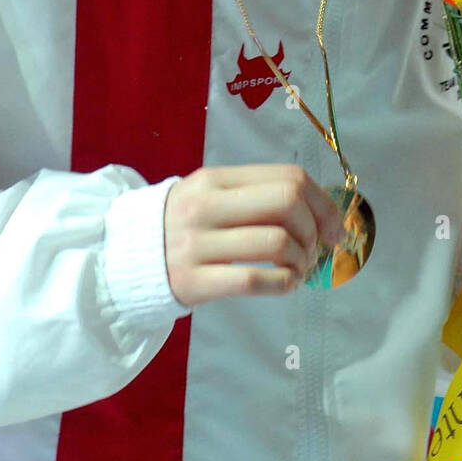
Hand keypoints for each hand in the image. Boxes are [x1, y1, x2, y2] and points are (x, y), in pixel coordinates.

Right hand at [164, 164, 345, 307]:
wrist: (127, 259)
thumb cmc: (184, 225)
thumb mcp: (213, 195)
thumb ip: (258, 195)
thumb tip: (323, 211)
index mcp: (215, 178)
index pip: (287, 177)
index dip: (322, 201)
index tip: (334, 225)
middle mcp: (206, 205)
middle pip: (286, 202)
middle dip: (314, 228)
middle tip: (316, 247)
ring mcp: (197, 244)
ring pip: (276, 243)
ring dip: (301, 259)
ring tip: (298, 268)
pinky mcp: (194, 281)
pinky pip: (254, 280)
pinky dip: (283, 283)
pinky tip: (285, 284)